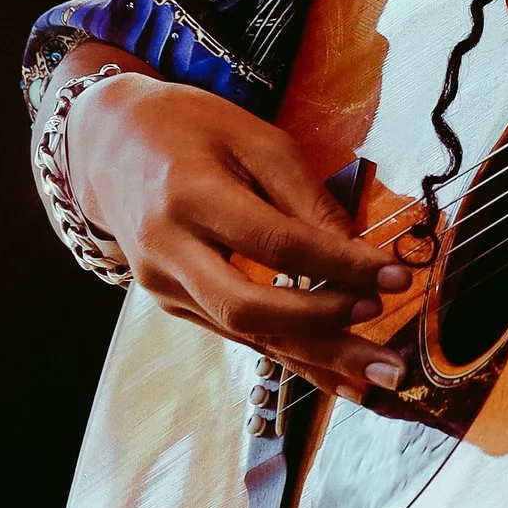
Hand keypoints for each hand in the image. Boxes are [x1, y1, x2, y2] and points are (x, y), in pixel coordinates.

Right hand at [67, 68, 413, 399]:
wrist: (110, 145)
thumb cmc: (191, 129)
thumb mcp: (254, 137)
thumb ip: (304, 195)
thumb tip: (358, 251)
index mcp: (189, 195)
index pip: (276, 243)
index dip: (340, 266)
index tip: (396, 277)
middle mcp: (169, 251)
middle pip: (250, 308)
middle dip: (325, 329)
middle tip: (386, 344)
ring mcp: (165, 286)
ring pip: (246, 335)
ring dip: (316, 360)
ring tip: (377, 378)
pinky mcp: (174, 304)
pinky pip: (239, 337)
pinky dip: (291, 356)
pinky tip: (337, 377)